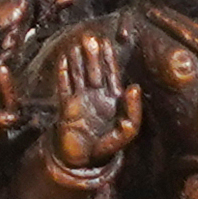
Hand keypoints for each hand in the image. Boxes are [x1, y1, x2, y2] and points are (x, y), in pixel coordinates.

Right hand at [50, 30, 141, 170]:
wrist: (83, 161)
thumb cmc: (107, 146)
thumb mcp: (127, 131)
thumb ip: (133, 111)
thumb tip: (134, 87)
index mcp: (112, 100)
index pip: (111, 74)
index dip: (108, 58)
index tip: (106, 42)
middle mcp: (96, 97)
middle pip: (94, 70)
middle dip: (93, 55)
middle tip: (90, 37)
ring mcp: (80, 100)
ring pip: (79, 75)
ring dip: (78, 60)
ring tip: (76, 44)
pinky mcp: (66, 107)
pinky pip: (64, 86)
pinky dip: (63, 74)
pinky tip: (63, 61)